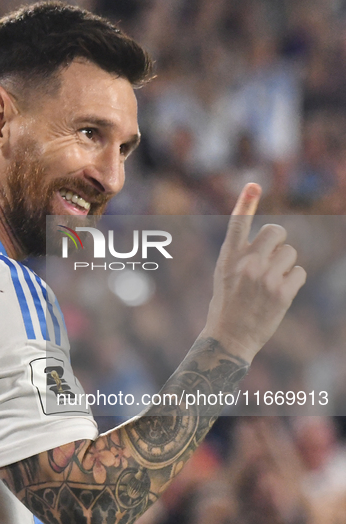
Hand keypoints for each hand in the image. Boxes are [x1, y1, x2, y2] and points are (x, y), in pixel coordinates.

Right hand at [203, 183, 305, 362]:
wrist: (229, 338)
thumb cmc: (227, 305)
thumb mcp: (225, 274)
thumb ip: (242, 255)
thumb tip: (272, 241)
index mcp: (228, 257)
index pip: (238, 223)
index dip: (246, 202)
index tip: (253, 185)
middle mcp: (247, 263)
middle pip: (277, 231)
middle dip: (279, 242)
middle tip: (273, 257)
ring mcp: (265, 277)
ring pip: (290, 253)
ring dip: (285, 266)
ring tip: (270, 284)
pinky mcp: (281, 292)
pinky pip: (299, 272)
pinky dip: (293, 282)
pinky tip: (279, 295)